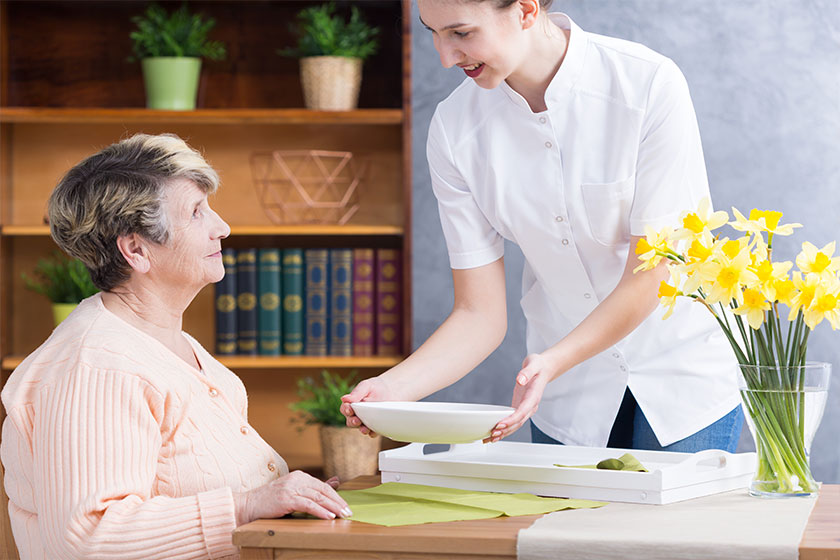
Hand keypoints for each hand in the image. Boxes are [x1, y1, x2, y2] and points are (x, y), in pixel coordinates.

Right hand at [233, 471, 349, 524]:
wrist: (249, 504)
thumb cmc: (271, 501)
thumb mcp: (294, 491)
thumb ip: (313, 488)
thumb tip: (335, 482)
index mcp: (300, 476)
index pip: (323, 486)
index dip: (336, 496)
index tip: (346, 506)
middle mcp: (297, 479)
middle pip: (323, 490)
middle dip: (337, 502)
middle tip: (348, 512)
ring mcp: (291, 488)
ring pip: (318, 497)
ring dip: (332, 507)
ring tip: (342, 515)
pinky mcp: (287, 498)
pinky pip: (308, 505)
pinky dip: (320, 511)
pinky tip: (328, 516)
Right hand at [339, 376, 396, 436]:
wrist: (392, 391)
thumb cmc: (376, 387)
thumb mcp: (366, 386)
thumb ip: (356, 393)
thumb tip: (343, 399)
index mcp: (352, 404)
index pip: (345, 409)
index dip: (346, 410)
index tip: (349, 410)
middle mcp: (357, 414)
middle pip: (350, 421)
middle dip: (353, 422)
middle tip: (357, 420)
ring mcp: (366, 421)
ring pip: (360, 428)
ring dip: (362, 429)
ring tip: (365, 429)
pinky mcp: (375, 426)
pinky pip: (372, 432)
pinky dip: (372, 433)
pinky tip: (374, 432)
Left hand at [484, 353, 554, 442]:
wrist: (544, 368)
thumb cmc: (538, 366)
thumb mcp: (533, 364)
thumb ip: (527, 372)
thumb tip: (520, 380)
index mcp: (533, 397)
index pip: (522, 411)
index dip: (511, 419)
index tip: (501, 424)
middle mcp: (530, 405)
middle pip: (518, 422)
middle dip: (506, 430)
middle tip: (492, 434)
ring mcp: (526, 408)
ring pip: (515, 424)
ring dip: (504, 433)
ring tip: (490, 438)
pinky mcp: (521, 407)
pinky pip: (513, 420)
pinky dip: (505, 427)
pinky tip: (495, 432)